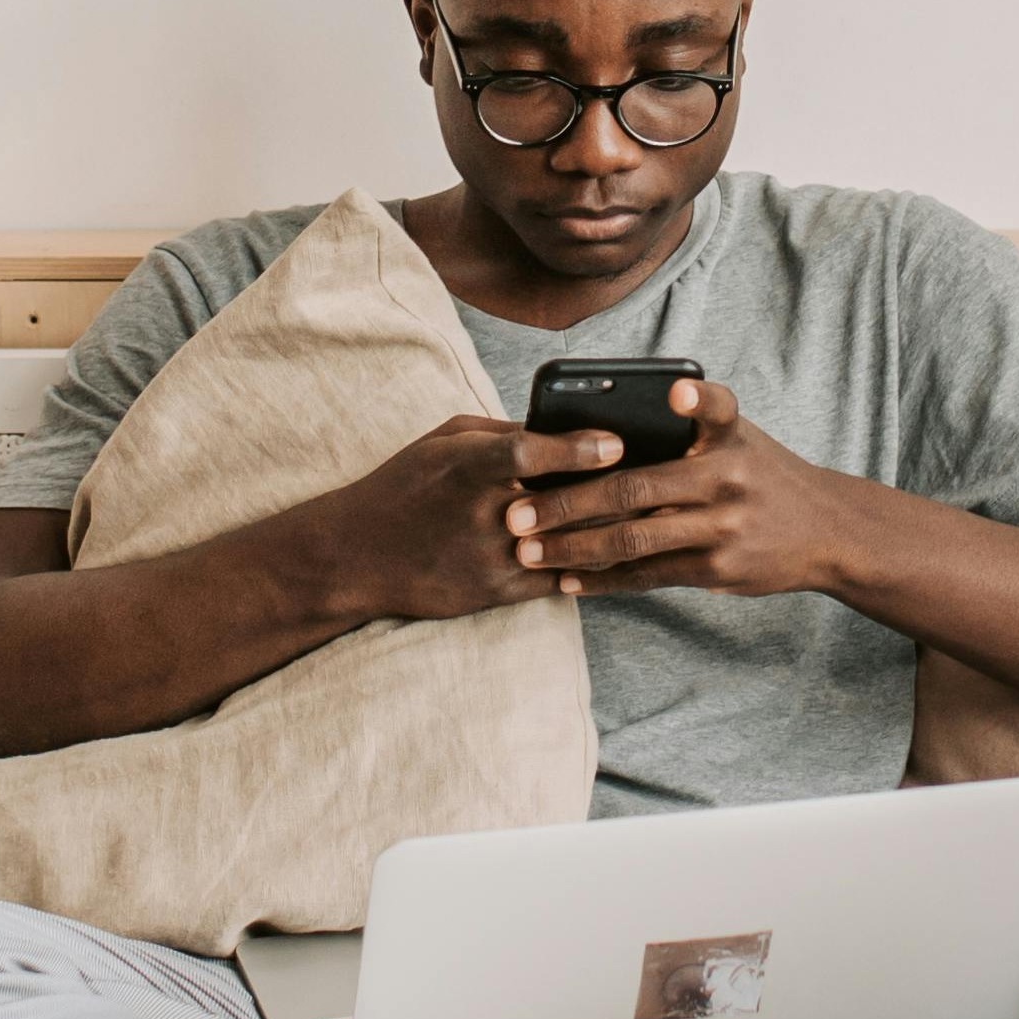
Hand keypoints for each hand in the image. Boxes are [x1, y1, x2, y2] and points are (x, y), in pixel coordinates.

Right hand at [314, 416, 638, 623]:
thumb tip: (559, 427)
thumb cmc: (406, 485)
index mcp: (464, 466)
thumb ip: (500, 433)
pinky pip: (556, 579)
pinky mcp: (493, 592)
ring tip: (654, 519)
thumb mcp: (442, 441)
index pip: (528, 453)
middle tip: (660, 482)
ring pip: (568, 546)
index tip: (616, 443)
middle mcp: (478, 513)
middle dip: (615, 494)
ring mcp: (487, 557)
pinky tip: (622, 554)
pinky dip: (591, 566)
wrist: (358, 556)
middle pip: (561, 504)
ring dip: (614, 533)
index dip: (577, 448)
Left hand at [500, 382, 886, 599]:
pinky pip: (648, 575)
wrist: (826, 530)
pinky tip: (568, 580)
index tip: (673, 390)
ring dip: (573, 548)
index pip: (716, 406)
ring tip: (527, 552)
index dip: (694, 397)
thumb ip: (689, 429)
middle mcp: (726, 479)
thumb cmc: (764, 474)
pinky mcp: (717, 568)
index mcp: (730, 436)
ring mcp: (722, 528)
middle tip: (515, 512)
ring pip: (633, 540)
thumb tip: (601, 433)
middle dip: (567, 503)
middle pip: (634, 489)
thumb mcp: (741, 438)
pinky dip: (604, 579)